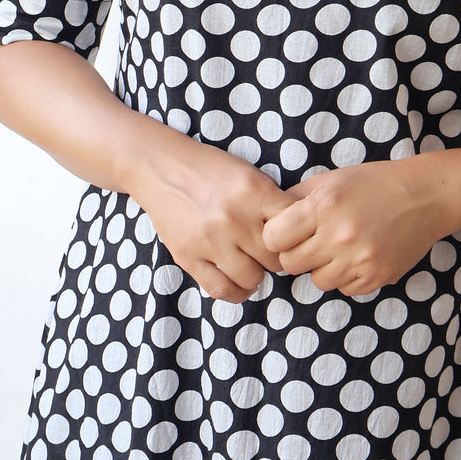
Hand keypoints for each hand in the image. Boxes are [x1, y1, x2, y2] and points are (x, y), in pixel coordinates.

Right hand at [132, 130, 300, 303]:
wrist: (162, 168)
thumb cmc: (210, 170)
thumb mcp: (248, 173)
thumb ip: (271, 201)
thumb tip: (298, 231)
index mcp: (254, 190)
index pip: (293, 226)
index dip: (298, 235)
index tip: (293, 238)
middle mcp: (234, 217)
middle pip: (275, 257)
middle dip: (278, 258)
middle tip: (271, 253)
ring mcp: (210, 240)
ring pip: (253, 278)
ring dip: (257, 275)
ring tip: (253, 265)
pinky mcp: (188, 257)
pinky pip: (222, 290)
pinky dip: (236, 292)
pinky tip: (239, 282)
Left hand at [262, 157, 446, 295]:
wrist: (425, 197)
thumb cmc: (374, 183)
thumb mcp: (331, 179)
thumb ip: (297, 198)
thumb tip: (268, 217)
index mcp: (323, 206)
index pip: (273, 239)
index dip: (277, 235)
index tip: (288, 231)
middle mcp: (339, 236)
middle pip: (290, 265)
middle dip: (297, 253)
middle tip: (313, 240)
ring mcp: (359, 260)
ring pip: (317, 281)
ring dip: (323, 267)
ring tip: (340, 246)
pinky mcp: (376, 277)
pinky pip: (344, 289)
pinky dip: (347, 276)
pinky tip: (359, 254)